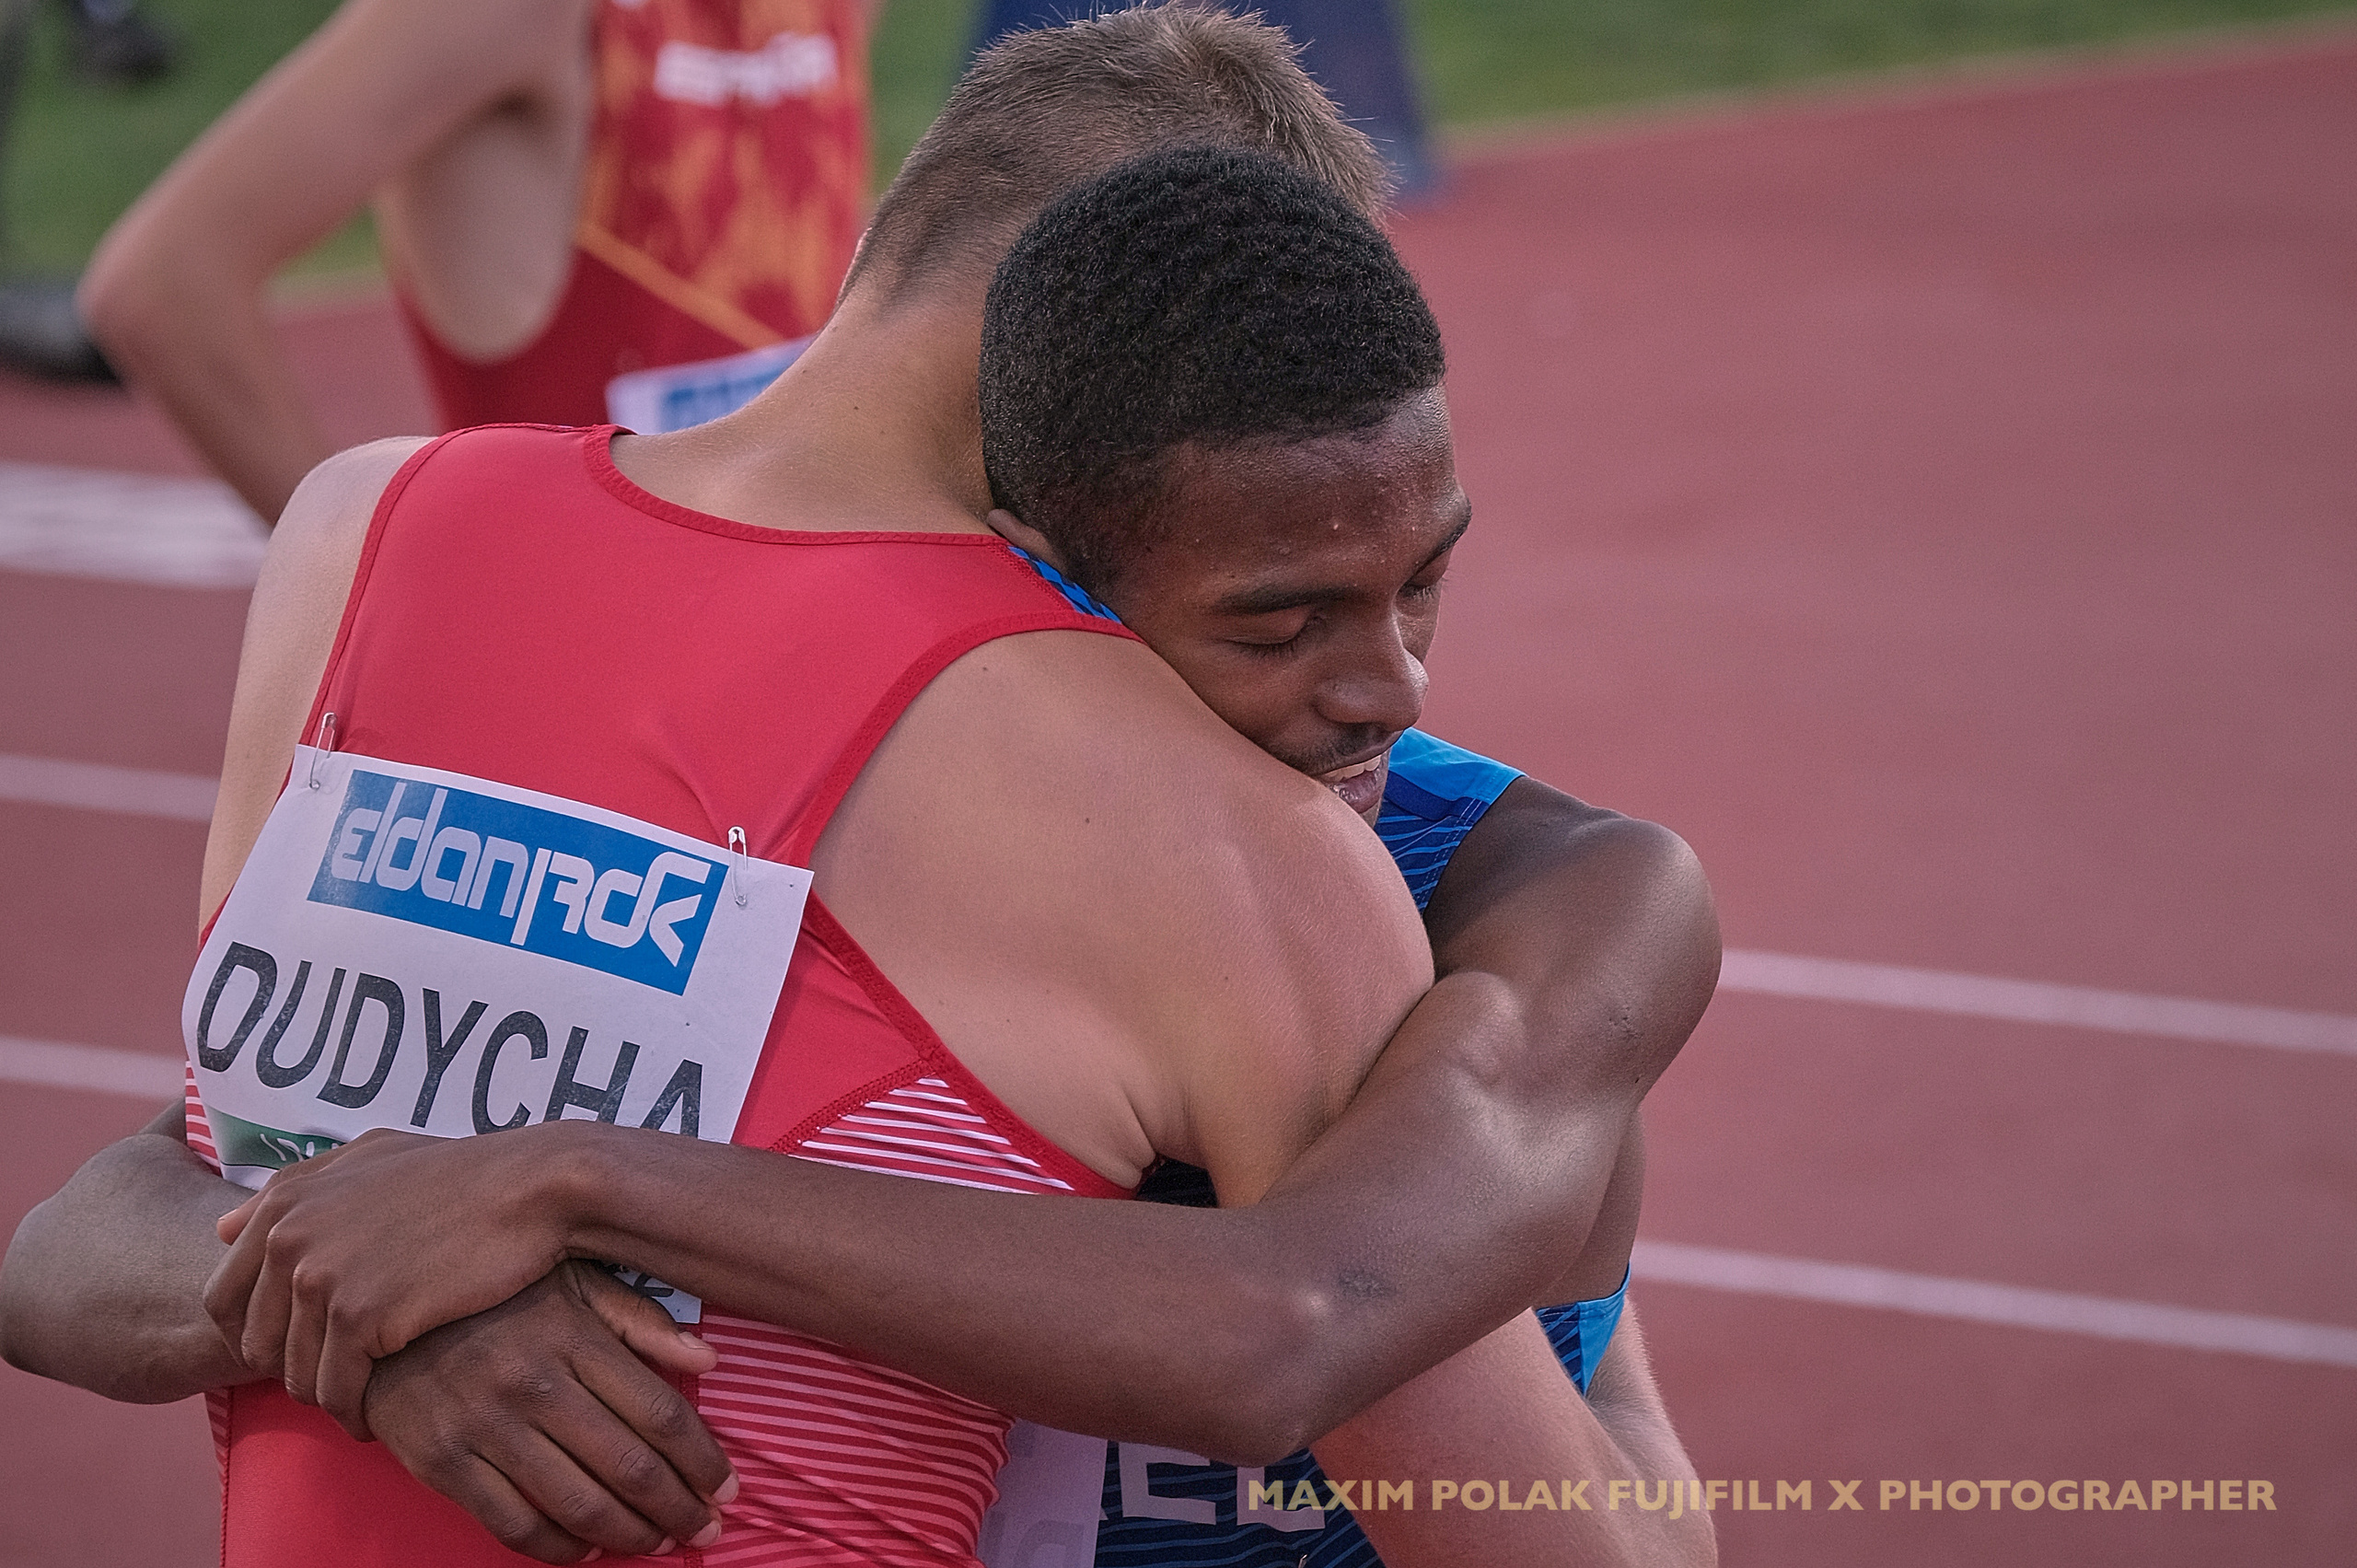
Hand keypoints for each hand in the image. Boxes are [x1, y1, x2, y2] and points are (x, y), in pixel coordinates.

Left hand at [208, 1123, 585, 1432]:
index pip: (222, 1298)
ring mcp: (318, 1277)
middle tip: (341, 1376)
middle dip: (292, 1368)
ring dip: (327, 1396)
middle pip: (252, 1345)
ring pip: (293, 1376)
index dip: (258, 1335)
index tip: (304, 1347)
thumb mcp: (372, 1156)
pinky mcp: (358, 1316)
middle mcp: (286, 1238)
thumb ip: (298, 1187)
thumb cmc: (463, 1173)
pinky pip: (334, 1392)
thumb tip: (222, 1228)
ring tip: (365, 1397)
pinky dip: (355, 1413)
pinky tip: (381, 1413)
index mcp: (283, 1203)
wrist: (532, 1188)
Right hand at [367, 1261, 736, 1564]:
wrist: (381, 1307)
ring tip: (661, 1542)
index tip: (727, 1485)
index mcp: (574, 1335)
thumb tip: (709, 1359)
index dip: (702, 1460)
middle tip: (707, 1527)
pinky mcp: (442, 1462)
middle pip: (628, 1466)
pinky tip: (590, 1549)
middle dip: (678, 1508)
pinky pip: (514, 1524)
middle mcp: (534, 1383)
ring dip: (630, 1535)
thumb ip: (640, 1319)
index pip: (660, 1413)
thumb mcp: (570, 1279)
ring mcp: (485, 1426)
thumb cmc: (493, 1292)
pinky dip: (561, 1549)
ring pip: (577, 1503)